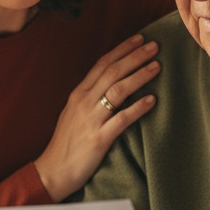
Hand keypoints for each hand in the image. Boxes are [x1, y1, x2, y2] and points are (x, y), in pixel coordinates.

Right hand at [35, 33, 160, 200]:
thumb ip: (89, 96)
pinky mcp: (98, 138)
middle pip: (112, 72)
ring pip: (118, 91)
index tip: (139, 39)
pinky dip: (138, 108)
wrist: (53, 171)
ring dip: (139, 76)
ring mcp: (91, 120)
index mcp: (78, 94)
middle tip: (154, 46)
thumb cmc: (66, 143)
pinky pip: (121, 120)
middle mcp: (84, 102)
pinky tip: (153, 100)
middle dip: (135, 57)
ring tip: (157, 66)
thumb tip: (110, 82)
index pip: (102, 64)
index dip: (122, 50)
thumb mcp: (73, 113)